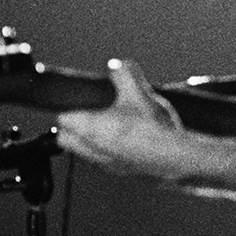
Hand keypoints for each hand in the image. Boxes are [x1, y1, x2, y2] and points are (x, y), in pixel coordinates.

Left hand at [56, 59, 189, 178]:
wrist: (172, 155)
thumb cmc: (151, 128)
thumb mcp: (137, 92)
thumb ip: (124, 74)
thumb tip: (118, 64)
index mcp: (87, 127)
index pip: (62, 119)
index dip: (69, 108)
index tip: (77, 103)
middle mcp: (89, 148)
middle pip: (65, 138)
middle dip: (73, 127)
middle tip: (89, 115)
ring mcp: (103, 163)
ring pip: (82, 150)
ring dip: (89, 140)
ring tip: (109, 128)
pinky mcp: (118, 170)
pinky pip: (101, 160)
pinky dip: (107, 150)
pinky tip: (125, 141)